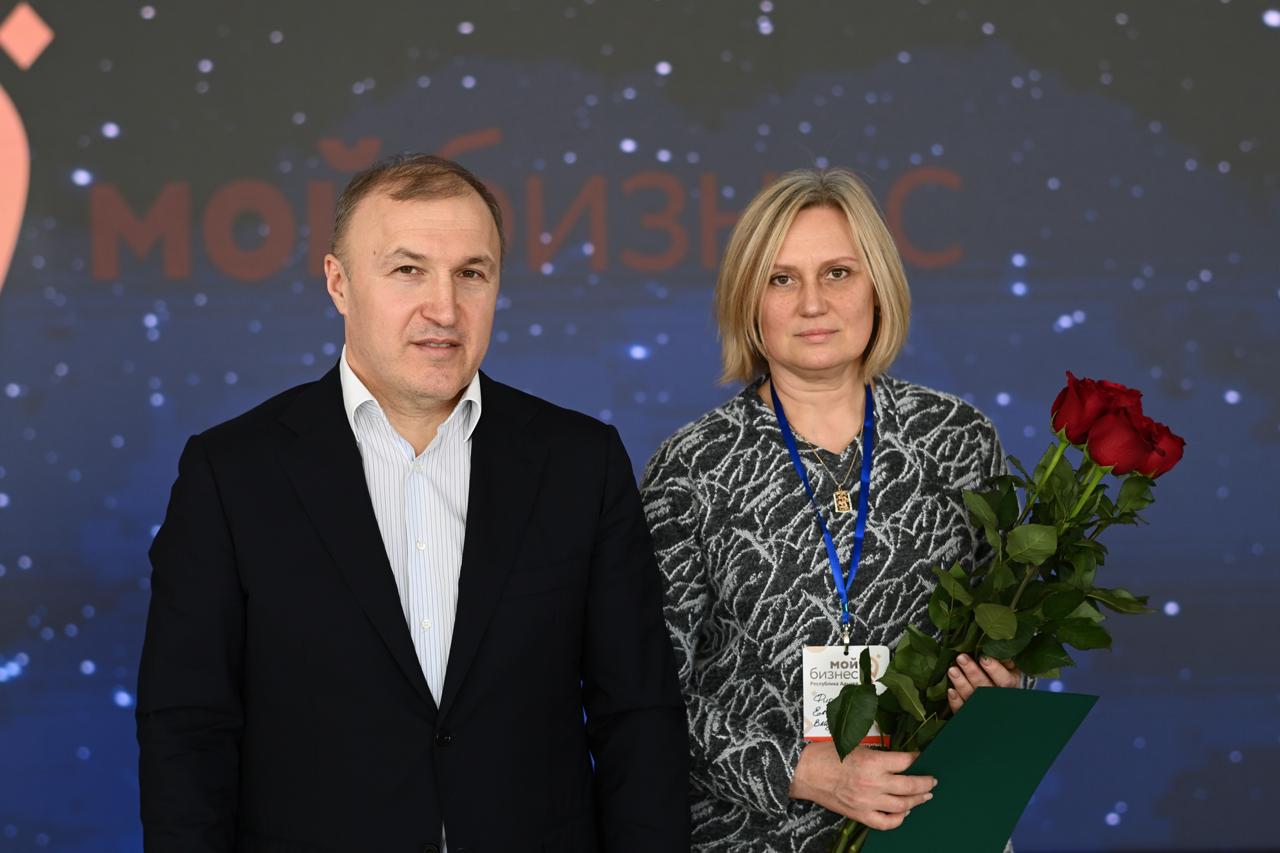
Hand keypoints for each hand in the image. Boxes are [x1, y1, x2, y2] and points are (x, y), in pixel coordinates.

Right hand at [789, 741, 935, 829]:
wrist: (805, 772)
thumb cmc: (827, 755)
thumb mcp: (855, 745)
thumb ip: (878, 753)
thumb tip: (896, 757)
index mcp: (873, 762)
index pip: (905, 761)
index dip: (916, 758)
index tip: (920, 757)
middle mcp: (874, 783)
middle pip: (910, 785)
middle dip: (926, 782)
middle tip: (932, 780)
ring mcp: (868, 802)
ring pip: (903, 805)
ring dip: (917, 800)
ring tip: (925, 796)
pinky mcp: (860, 815)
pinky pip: (886, 823)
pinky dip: (899, 820)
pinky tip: (903, 813)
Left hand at [947, 654, 1021, 713]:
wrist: (998, 696)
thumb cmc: (1002, 677)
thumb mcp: (1009, 669)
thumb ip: (1005, 661)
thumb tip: (996, 652)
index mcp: (1010, 686)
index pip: (1005, 681)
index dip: (995, 670)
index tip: (983, 658)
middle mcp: (997, 697)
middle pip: (985, 688)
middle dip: (973, 672)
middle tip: (961, 658)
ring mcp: (983, 706)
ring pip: (972, 697)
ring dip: (961, 683)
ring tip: (952, 670)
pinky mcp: (970, 712)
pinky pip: (962, 710)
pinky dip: (956, 701)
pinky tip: (950, 691)